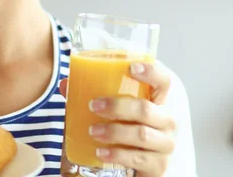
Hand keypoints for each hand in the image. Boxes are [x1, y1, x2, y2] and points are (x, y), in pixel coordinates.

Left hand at [59, 62, 175, 176]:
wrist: (138, 164)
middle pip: (146, 109)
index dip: (151, 72)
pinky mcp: (158, 166)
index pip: (163, 80)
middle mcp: (166, 120)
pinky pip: (138, 159)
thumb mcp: (115, 111)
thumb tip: (66, 84)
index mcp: (159, 100)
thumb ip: (94, 95)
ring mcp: (165, 144)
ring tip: (93, 131)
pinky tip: (101, 152)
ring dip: (114, 132)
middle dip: (117, 106)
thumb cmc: (128, 130)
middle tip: (94, 106)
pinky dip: (117, 155)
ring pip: (142, 134)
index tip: (131, 67)